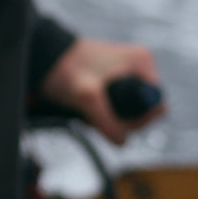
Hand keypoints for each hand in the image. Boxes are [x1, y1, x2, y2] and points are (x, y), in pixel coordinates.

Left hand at [41, 38, 166, 143]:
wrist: (40, 56)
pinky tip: (86, 110)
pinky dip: (103, 112)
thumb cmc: (62, 68)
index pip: (157, 105)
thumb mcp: (86, 96)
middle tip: (96, 117)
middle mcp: (138, 67)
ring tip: (88, 112)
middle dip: (122, 120)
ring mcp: (126, 74)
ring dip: (111, 117)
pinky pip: (116, 105)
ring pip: (129, 110)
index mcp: (142, 63)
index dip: (139, 120)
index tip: (115, 122)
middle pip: (143, 110)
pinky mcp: (112, 81)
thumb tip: (122, 142)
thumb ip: (106, 120)